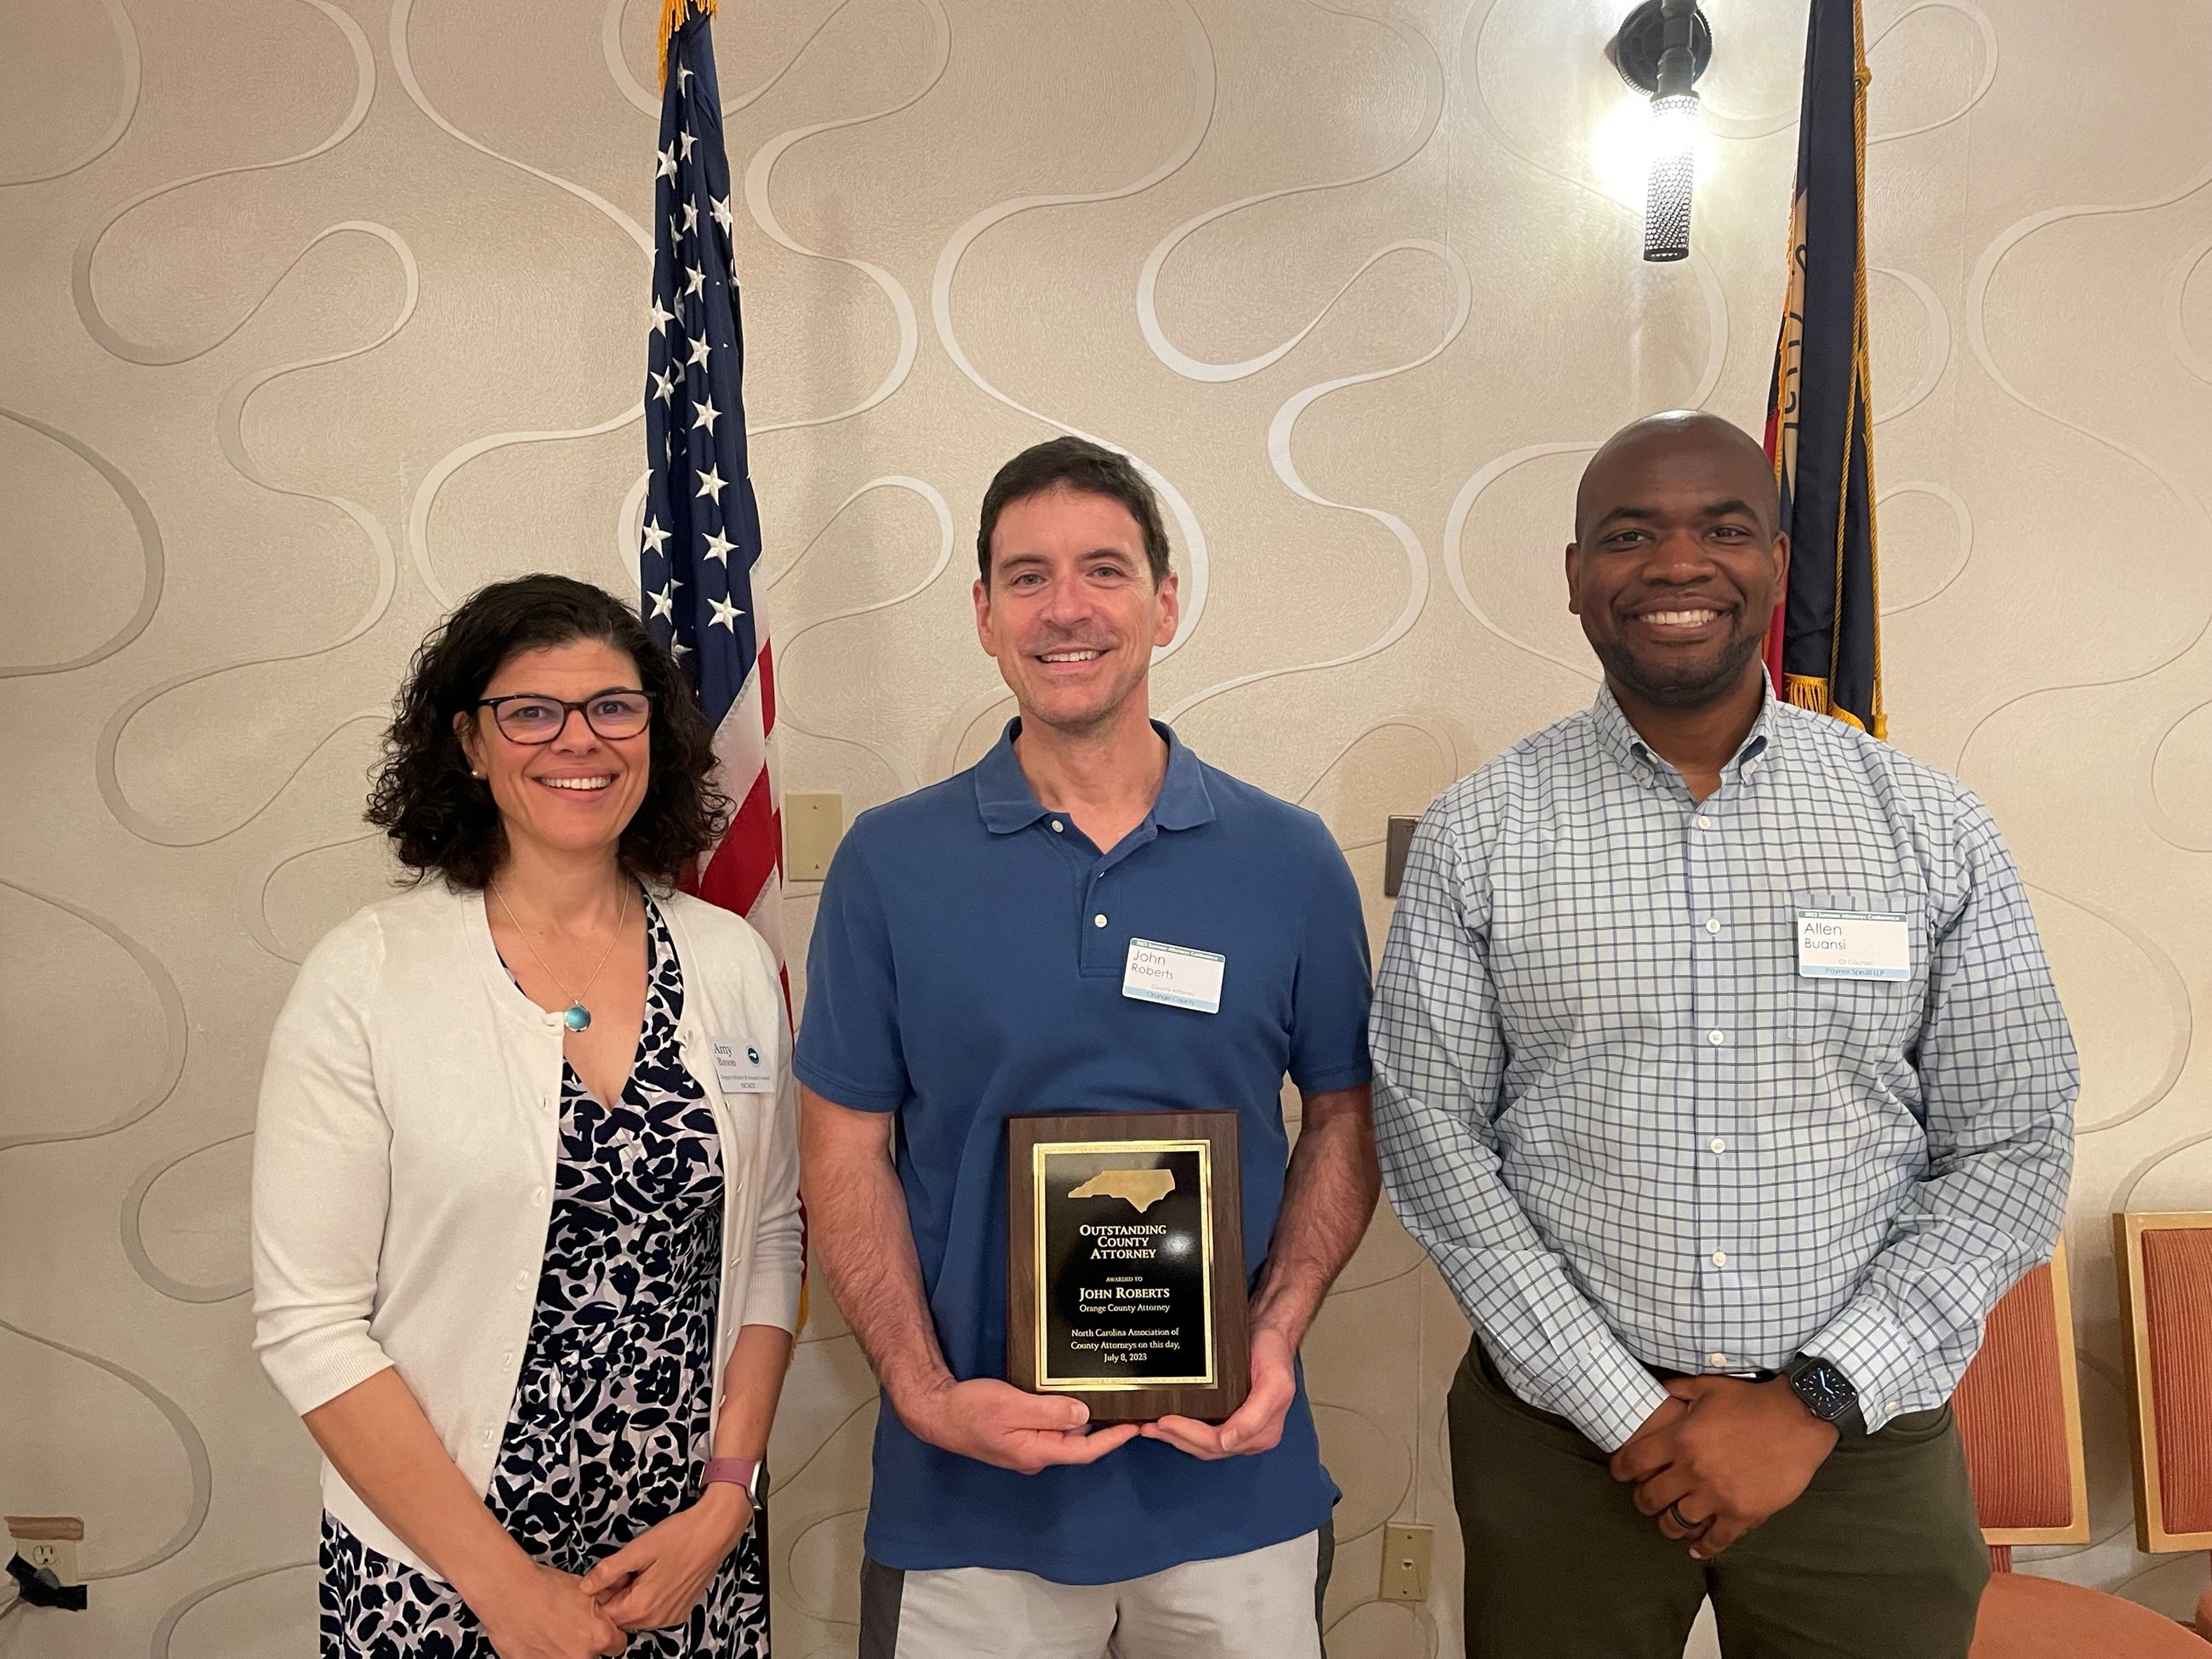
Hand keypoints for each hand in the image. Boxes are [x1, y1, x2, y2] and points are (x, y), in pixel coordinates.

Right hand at [474, 1561, 628, 1658]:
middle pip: (594, 1655)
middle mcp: (580, 1656)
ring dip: (566, 1651)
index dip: (610, 1634)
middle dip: (587, 1644)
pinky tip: (539, 1639)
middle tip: (573, 1629)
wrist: (509, 1592)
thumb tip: (618, 1600)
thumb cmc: (543, 1588)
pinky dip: (545, 1655)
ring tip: (553, 1633)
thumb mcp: (587, 1589)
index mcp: (598, 1636)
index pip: (618, 1644)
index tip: (601, 1630)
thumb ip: (607, 1602)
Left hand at [580, 1487, 752, 1632]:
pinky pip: (653, 1614)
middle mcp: (657, 1618)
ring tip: (644, 1571)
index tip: (610, 1574)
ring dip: (633, 1598)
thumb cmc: (680, 1535)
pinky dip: (649, 1600)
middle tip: (628, 1569)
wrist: (715, 1530)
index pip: (605, 1615)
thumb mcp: (639, 1549)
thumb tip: (585, 1586)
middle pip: (621, 1618)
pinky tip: (657, 1576)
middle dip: (617, 1597)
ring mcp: (671, 1617)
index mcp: (643, 1605)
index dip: (602, 1594)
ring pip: (637, 1617)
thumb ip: (609, 1570)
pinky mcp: (680, 1611)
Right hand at [895, 1375, 1139, 1473]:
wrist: (936, 1411)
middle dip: (1104, 1429)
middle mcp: (1034, 1455)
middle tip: (1128, 1408)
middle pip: (1077, 1444)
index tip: (1136, 1426)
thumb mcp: (1011, 1405)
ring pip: (1063, 1436)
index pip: (1085, 1451)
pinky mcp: (1017, 1437)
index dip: (1113, 1439)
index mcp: (1036, 1452)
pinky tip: (1071, 1400)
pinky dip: (1064, 1416)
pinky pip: (1048, 1429)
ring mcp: (1025, 1448)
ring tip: (1108, 1401)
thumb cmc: (970, 1409)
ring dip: (1084, 1421)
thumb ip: (1049, 1412)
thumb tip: (1084, 1417)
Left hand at [1142, 1324, 1296, 1458]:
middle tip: (1152, 1425)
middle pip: (1208, 1448)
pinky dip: (1185, 1432)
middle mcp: (1252, 1435)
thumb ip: (1255, 1416)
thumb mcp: (1274, 1382)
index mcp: (1263, 1431)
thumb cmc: (1273, 1353)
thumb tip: (1228, 1441)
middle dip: (1177, 1438)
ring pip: (1203, 1446)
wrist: (1271, 1333)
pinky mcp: (1230, 1420)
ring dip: (1177, 1439)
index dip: (1190, 1435)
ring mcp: (1240, 1430)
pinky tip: (1169, 1426)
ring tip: (1152, 1428)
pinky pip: (1205, 1434)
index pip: (1219, 1443)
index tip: (1166, 1421)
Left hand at [1608, 1376, 1837, 1558]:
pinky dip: (1703, 1547)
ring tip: (1669, 1523)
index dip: (1621, 1469)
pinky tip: (1696, 1549)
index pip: (1633, 1461)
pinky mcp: (1741, 1514)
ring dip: (1668, 1525)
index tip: (1620, 1472)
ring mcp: (1716, 1496)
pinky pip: (1715, 1540)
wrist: (1798, 1419)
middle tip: (1645, 1500)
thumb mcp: (1710, 1386)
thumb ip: (1680, 1389)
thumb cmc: (1753, 1401)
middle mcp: (1692, 1471)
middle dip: (1642, 1500)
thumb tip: (1661, 1389)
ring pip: (1676, 1523)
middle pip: (1650, 1497)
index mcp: (1679, 1439)